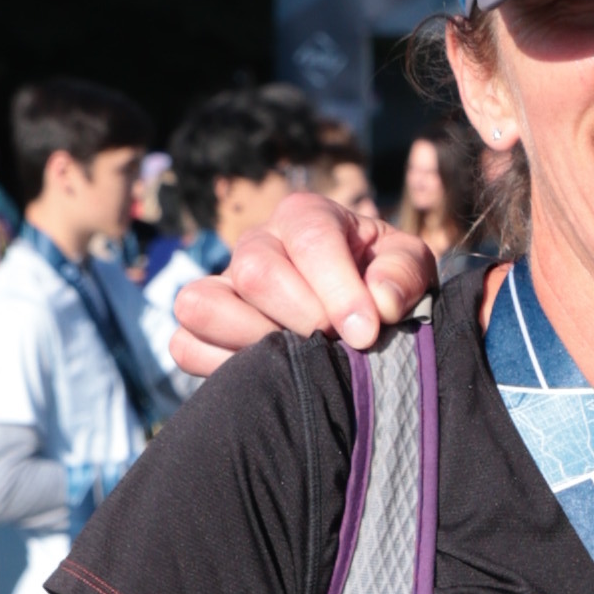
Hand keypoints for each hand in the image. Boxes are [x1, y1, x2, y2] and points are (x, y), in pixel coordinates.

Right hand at [164, 197, 441, 380]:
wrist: (362, 312)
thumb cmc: (383, 282)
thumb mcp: (409, 266)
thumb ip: (403, 274)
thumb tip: (381, 303)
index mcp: (306, 217)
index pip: (309, 240)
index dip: (338, 291)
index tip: (366, 333)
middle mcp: (256, 243)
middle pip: (255, 272)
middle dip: (302, 319)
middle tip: (337, 346)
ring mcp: (222, 285)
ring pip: (202, 304)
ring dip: (253, 342)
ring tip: (299, 362)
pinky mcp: (202, 329)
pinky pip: (184, 346)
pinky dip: (220, 368)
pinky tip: (269, 376)